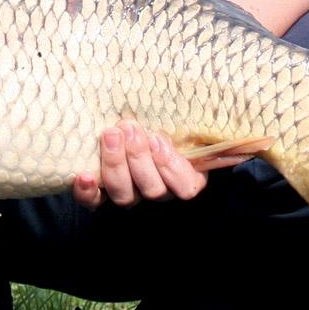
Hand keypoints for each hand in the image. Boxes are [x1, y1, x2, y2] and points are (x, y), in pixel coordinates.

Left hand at [72, 120, 253, 209]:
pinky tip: (83, 175)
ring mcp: (131, 194)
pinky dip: (87, 192)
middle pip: (152, 190)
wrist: (132, 121)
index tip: (160, 140)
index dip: (171, 167)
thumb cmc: (165, 118)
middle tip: (130, 128)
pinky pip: (94, 202)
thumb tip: (226, 107)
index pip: (185, 188)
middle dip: (139, 159)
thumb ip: (197, 117)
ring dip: (116, 164)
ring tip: (111, 134)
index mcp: (186, 178)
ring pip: (125, 195)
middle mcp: (159, 191)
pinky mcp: (102, 194)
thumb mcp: (185, 117)